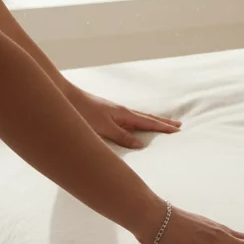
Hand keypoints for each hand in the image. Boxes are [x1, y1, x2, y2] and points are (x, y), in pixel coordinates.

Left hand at [66, 85, 181, 148]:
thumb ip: (122, 136)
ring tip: (162, 125)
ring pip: (139, 118)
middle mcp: (122, 112)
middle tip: (178, 125)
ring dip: (152, 122)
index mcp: (125, 114)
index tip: (177, 131)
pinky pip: (129, 120)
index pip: (149, 123)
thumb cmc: (83, 111)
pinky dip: (139, 122)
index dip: (163, 128)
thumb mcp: (104, 127)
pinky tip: (136, 125)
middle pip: (147, 118)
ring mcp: (115, 112)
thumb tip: (140, 145)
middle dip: (162, 123)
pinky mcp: (107, 114)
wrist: (65, 97)